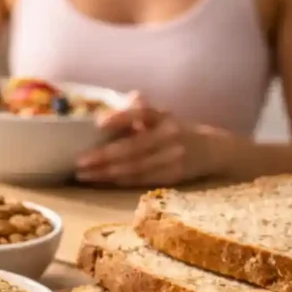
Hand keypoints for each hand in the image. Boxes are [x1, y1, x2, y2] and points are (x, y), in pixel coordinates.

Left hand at [75, 93, 217, 186]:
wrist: (213, 150)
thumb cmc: (175, 130)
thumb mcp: (161, 115)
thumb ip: (137, 111)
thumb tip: (107, 110)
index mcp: (164, 116)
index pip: (142, 113)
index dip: (121, 118)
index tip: (98, 123)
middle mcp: (169, 136)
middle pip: (132, 148)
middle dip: (103, 156)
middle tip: (79, 161)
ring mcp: (172, 158)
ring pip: (134, 168)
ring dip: (105, 173)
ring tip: (82, 174)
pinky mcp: (171, 176)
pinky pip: (140, 180)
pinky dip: (118, 181)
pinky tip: (100, 180)